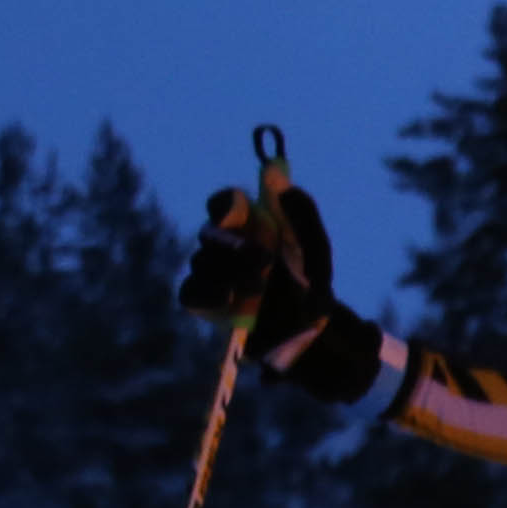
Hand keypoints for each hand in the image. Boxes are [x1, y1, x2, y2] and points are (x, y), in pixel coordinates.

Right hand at [182, 181, 338, 341]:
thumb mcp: (316, 248)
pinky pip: (190, 292)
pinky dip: (207, 293)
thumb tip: (276, 176)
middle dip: (235, 248)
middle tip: (264, 261)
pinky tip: (228, 298)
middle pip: (209, 233)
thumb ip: (302, 213)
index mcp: (249, 226)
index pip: (224, 203)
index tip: (239, 208)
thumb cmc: (312, 285)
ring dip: (229, 273)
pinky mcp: (206, 304)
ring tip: (259, 288)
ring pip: (200, 262)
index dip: (225, 203)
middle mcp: (226, 246)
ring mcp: (213, 274)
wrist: (313, 331)